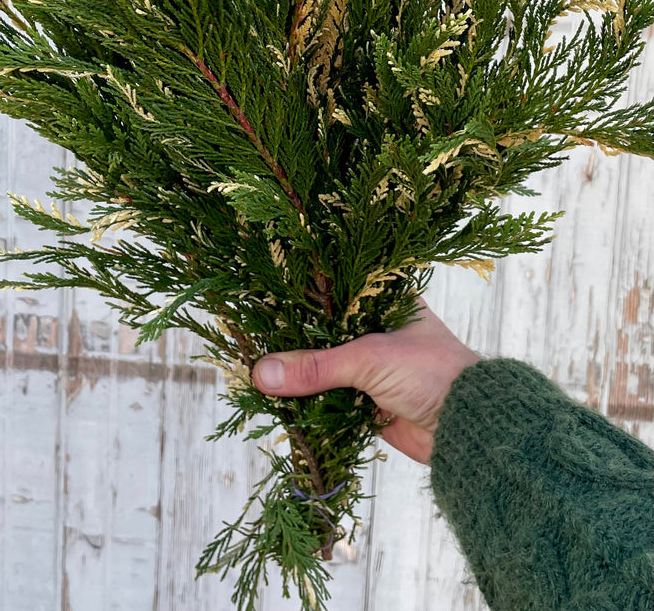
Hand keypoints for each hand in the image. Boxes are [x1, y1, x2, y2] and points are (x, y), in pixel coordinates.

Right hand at [251, 298, 480, 464]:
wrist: (470, 429)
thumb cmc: (433, 373)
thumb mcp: (370, 359)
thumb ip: (316, 366)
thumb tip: (261, 373)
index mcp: (386, 300)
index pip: (333, 291)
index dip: (300, 295)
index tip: (261, 297)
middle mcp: (377, 329)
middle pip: (323, 331)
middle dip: (292, 340)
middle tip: (250, 338)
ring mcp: (373, 367)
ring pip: (325, 367)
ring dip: (299, 374)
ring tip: (255, 369)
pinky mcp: (369, 402)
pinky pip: (330, 399)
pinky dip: (310, 403)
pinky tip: (279, 400)